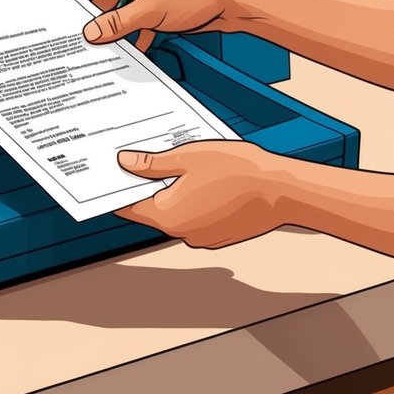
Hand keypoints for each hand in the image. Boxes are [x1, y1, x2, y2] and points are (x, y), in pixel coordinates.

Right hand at [60, 0, 242, 51]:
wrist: (235, 1)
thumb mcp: (149, 10)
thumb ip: (115, 23)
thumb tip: (91, 31)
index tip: (58, 1)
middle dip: (92, 7)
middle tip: (79, 26)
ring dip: (113, 19)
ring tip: (103, 38)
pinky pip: (135, 8)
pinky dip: (131, 24)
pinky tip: (130, 42)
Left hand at [114, 141, 294, 248]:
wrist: (281, 191)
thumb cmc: (239, 171)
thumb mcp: (188, 157)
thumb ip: (153, 164)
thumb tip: (125, 164)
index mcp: (167, 215)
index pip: (129, 206)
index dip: (119, 188)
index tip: (112, 174)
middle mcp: (181, 232)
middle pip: (152, 209)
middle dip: (149, 185)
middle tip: (150, 158)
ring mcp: (201, 237)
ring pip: (177, 213)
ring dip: (175, 193)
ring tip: (186, 166)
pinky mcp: (219, 235)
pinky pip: (197, 218)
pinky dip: (195, 202)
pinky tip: (206, 181)